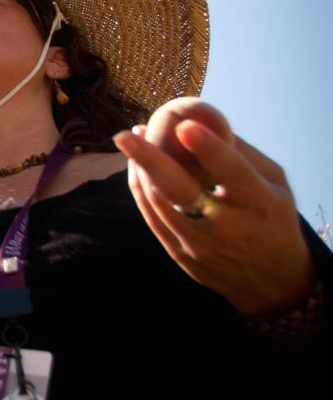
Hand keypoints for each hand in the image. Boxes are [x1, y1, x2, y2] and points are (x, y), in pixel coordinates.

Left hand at [114, 103, 314, 317]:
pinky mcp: (181, 255)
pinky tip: (135, 165)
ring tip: (129, 139)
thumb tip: (202, 118)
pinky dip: (140, 188)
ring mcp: (200, 244)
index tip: (185, 126)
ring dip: (139, 168)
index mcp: (260, 204)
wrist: (270, 281)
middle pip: (181, 191)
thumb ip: (241, 154)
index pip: (233, 173)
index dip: (210, 149)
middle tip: (125, 135)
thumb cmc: (271, 217)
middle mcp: (228, 226)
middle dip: (150, 160)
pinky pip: (152, 217)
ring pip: (158, 202)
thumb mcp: (274, 185)